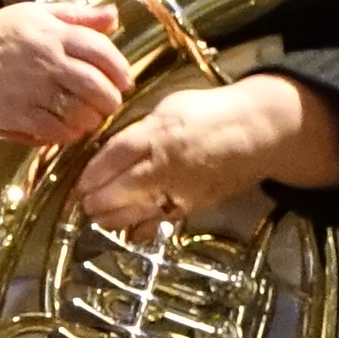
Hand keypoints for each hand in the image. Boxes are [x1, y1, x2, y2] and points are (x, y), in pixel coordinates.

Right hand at [0, 0, 132, 144]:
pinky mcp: (19, 113)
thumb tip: (114, 15)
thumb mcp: (36, 14)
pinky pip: (56, 130)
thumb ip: (77, 16)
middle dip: (111, 99)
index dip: (120, 68)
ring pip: (80, 111)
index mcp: (53, 33)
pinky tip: (71, 129)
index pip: (101, 51)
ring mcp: (32, 89)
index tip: (125, 81)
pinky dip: (70, 133)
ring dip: (93, 118)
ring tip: (92, 117)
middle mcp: (46, 61)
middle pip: (96, 85)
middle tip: (111, 103)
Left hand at [73, 86, 282, 233]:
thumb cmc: (211, 112)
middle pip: (122, 187)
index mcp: (158, 133)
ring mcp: (181, 187)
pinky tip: (129, 230)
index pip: (116, 155)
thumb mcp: (169, 107)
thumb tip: (114, 145)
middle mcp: (166, 163)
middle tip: (83, 203)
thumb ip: (141, 128)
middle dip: (97, 199)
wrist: (257, 131)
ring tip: (98, 218)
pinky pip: (163, 219)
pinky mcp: (195, 204)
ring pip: (139, 208)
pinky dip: (143, 226)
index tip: (81, 182)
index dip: (93, 172)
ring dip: (114, 217)